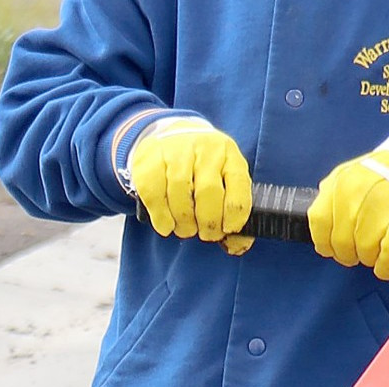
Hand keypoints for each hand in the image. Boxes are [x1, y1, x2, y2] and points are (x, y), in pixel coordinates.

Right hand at [129, 118, 251, 242]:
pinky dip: (162, 218)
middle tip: (206, 234)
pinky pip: (155, 195)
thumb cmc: (201, 170)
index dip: (235, 216)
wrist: (169, 138)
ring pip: (180, 194)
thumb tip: (236, 246)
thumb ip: (233, 212)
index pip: (238, 187)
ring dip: (184, 223)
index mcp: (229, 154)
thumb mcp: (224, 180)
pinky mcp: (149, 162)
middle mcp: (204, 148)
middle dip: (209, 223)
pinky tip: (167, 225)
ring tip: (185, 229)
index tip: (228, 229)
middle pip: (208, 192)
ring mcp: (175, 152)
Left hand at [308, 148, 388, 280]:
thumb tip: (323, 234)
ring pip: (366, 252)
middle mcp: (360, 192)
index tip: (332, 249)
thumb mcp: (350, 178)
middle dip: (349, 254)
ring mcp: (385, 206)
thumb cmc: (384, 178)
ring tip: (377, 251)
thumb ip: (332, 201)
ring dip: (370, 258)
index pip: (319, 222)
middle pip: (342, 242)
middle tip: (358, 252)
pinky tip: (388, 264)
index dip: (325, 242)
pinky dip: (387, 267)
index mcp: (341, 182)